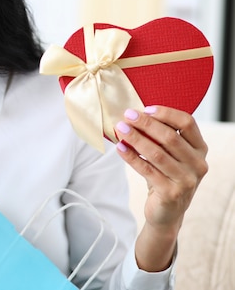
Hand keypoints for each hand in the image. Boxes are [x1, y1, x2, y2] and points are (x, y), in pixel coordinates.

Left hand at [114, 105, 207, 270]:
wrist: (166, 211)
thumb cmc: (166, 175)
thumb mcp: (170, 155)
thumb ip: (161, 137)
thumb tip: (135, 115)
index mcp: (200, 149)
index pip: (187, 123)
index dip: (166, 113)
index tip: (145, 108)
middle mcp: (198, 164)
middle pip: (170, 137)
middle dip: (146, 124)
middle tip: (127, 115)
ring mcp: (187, 180)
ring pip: (157, 153)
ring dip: (136, 138)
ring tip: (120, 129)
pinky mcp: (171, 193)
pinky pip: (147, 170)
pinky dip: (131, 157)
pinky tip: (120, 148)